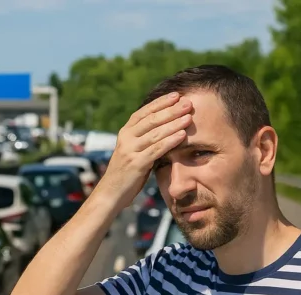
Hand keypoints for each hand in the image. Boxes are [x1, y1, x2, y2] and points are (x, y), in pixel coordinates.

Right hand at [98, 92, 191, 207]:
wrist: (111, 193)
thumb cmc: (127, 173)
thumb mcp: (134, 151)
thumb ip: (146, 139)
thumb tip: (166, 126)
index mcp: (125, 132)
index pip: (144, 112)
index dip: (161, 102)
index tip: (176, 95)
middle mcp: (126, 138)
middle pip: (151, 120)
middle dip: (171, 110)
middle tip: (188, 102)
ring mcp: (129, 151)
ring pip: (154, 133)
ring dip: (173, 123)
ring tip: (189, 117)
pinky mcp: (135, 164)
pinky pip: (155, 150)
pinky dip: (169, 141)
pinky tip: (182, 135)